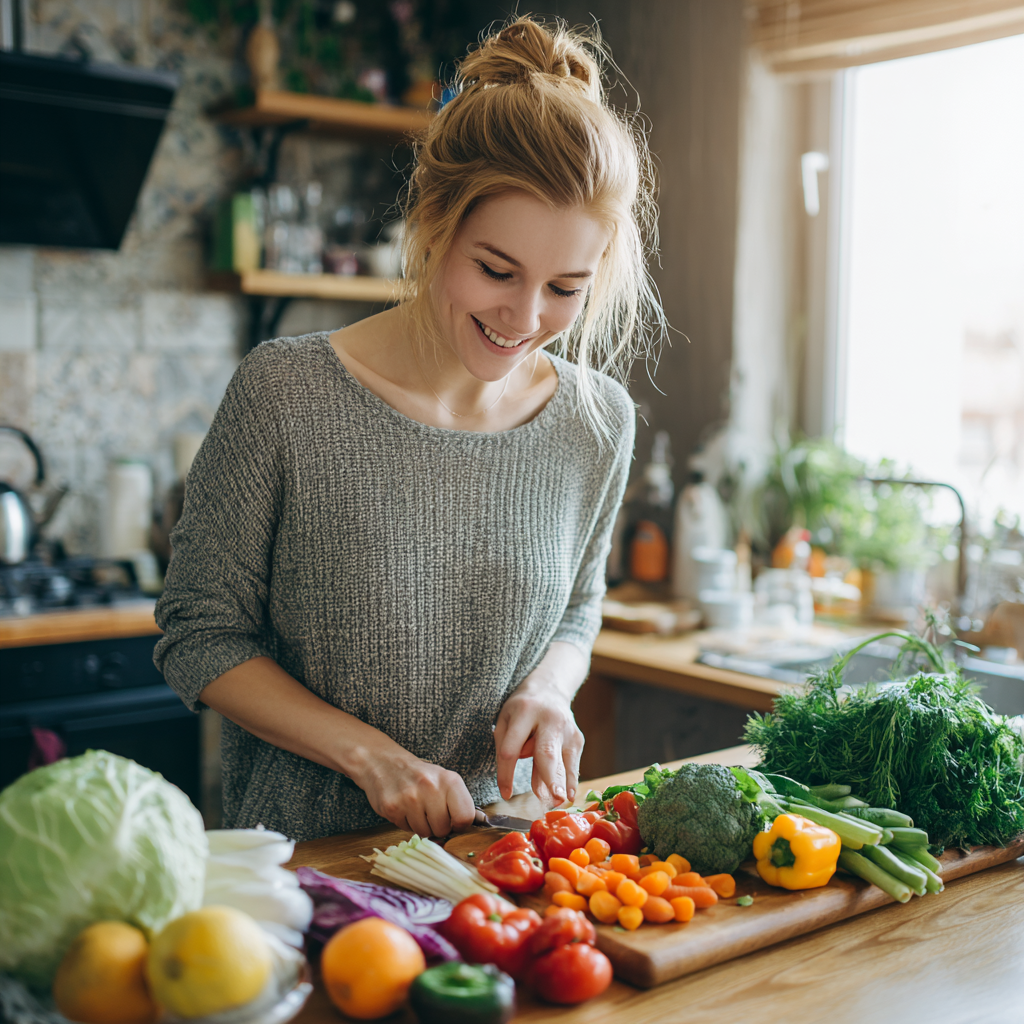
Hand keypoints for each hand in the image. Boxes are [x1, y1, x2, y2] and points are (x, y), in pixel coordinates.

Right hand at [355, 750, 476, 836]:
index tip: (453, 820)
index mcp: (450, 780)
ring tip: (416, 808)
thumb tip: (480, 822)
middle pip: (444, 829)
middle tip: (430, 812)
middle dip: (438, 826)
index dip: (460, 824)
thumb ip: (460, 801)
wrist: (385, 763)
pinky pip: (407, 830)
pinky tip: (404, 808)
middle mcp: (431, 787)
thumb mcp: (444, 781)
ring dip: (421, 826)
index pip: (465, 817)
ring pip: (425, 832)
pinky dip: (407, 823)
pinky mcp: (392, 807)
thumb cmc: (420, 775)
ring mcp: (410, 797)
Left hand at [494, 673, 584, 806]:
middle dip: (548, 776)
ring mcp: (567, 729)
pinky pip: (572, 764)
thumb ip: (508, 748)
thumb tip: (528, 779)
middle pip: (546, 752)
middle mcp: (549, 719)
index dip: (507, 773)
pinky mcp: (578, 738)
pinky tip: (568, 795)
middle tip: (550, 797)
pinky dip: (570, 780)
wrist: (549, 689)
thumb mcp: (506, 720)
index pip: (511, 748)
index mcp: (524, 711)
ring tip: (558, 802)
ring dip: (562, 784)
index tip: (505, 793)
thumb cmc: (521, 709)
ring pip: (564, 761)